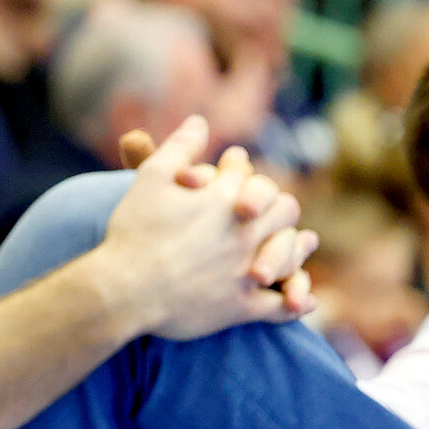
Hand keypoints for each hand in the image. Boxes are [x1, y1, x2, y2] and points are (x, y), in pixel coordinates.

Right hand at [100, 116, 315, 339]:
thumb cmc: (134, 232)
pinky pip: (280, 307)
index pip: (248, 174)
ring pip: (290, 255)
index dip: (241, 168)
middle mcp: (245, 232)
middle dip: (278, 205)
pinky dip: (295, 302)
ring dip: (297, 248)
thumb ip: (179, 146)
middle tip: (272, 208)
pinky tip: (303, 301)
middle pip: (284, 210)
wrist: (124, 290)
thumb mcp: (151, 178)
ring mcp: (246, 270)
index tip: (236, 166)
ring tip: (303, 244)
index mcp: (225, 198)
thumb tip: (200, 121)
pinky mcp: (241, 306)